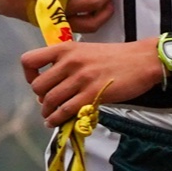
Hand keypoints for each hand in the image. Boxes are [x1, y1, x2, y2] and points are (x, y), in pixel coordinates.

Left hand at [21, 38, 159, 124]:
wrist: (142, 60)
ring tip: (51, 116)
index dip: (29, 75)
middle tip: (48, 102)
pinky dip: (57, 120)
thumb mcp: (86, 50)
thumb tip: (52, 83)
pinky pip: (65, 111)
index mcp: (66, 48)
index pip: (29, 60)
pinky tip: (57, 122)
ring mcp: (80, 78)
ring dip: (47, 112)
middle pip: (37, 86)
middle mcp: (70, 62)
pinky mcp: (92, 94)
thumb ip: (68, 61)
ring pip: (49, 101)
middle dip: (40, 98)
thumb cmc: (117, 57)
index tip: (37, 82)